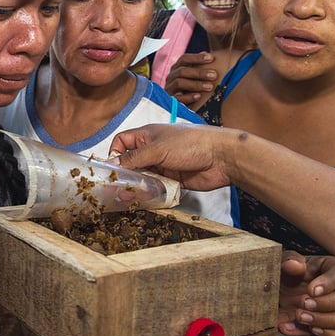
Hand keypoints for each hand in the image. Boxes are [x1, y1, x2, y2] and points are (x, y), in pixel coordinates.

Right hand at [109, 124, 232, 193]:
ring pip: (143, 177)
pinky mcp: (173, 180)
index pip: (122, 142)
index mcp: (147, 136)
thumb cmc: (191, 144)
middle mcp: (153, 150)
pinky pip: (156, 188)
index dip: (114, 153)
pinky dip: (150, 194)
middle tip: (117, 188)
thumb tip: (114, 164)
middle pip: (131, 163)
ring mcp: (163, 165)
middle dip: (124, 175)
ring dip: (136, 186)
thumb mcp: (157, 149)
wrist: (222, 157)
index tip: (112, 168)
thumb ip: (135, 158)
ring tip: (128, 198)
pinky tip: (145, 200)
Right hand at [163, 52, 216, 105]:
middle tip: (214, 75)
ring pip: (179, 83)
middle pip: (182, 71)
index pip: (184, 59)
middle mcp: (171, 77)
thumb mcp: (193, 76)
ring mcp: (169, 88)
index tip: (211, 58)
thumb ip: (198, 66)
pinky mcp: (170, 101)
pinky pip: (177, 98)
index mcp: (176, 68)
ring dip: (196, 84)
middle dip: (199, 73)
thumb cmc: (189, 88)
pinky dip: (188, 97)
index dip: (197, 58)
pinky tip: (199, 96)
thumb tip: (207, 53)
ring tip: (210, 87)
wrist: (178, 105)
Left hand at [278, 251, 334, 335]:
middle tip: (303, 304)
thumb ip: (289, 262)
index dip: (328, 283)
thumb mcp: (283, 266)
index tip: (311, 290)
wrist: (279, 298)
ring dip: (326, 321)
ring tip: (301, 317)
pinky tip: (311, 331)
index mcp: (333, 269)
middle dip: (327, 304)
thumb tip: (294, 265)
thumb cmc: (286, 277)